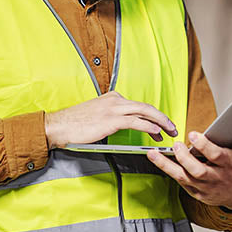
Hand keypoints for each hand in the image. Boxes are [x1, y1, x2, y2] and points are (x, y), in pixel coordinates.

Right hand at [44, 91, 178, 149]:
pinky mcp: (111, 119)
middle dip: (162, 117)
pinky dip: (149, 126)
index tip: (160, 126)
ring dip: (161, 122)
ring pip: (145, 112)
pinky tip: (157, 133)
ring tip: (170, 132)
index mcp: (112, 98)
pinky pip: (137, 121)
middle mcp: (115, 100)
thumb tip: (123, 128)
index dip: (153, 115)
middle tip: (173, 127)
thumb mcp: (95, 116)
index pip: (138, 106)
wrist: (58, 126)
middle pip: (146, 106)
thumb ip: (110, 118)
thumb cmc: (74, 124)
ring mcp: (114, 108)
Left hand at [147, 112, 231, 208]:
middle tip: (175, 145)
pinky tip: (156, 159)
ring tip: (153, 153)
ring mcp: (204, 187)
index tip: (194, 134)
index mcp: (229, 165)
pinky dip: (167, 171)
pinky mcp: (195, 192)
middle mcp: (216, 178)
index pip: (216, 156)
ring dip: (167, 165)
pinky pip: (179, 182)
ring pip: (183, 177)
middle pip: (198, 171)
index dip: (205, 146)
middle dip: (185, 158)